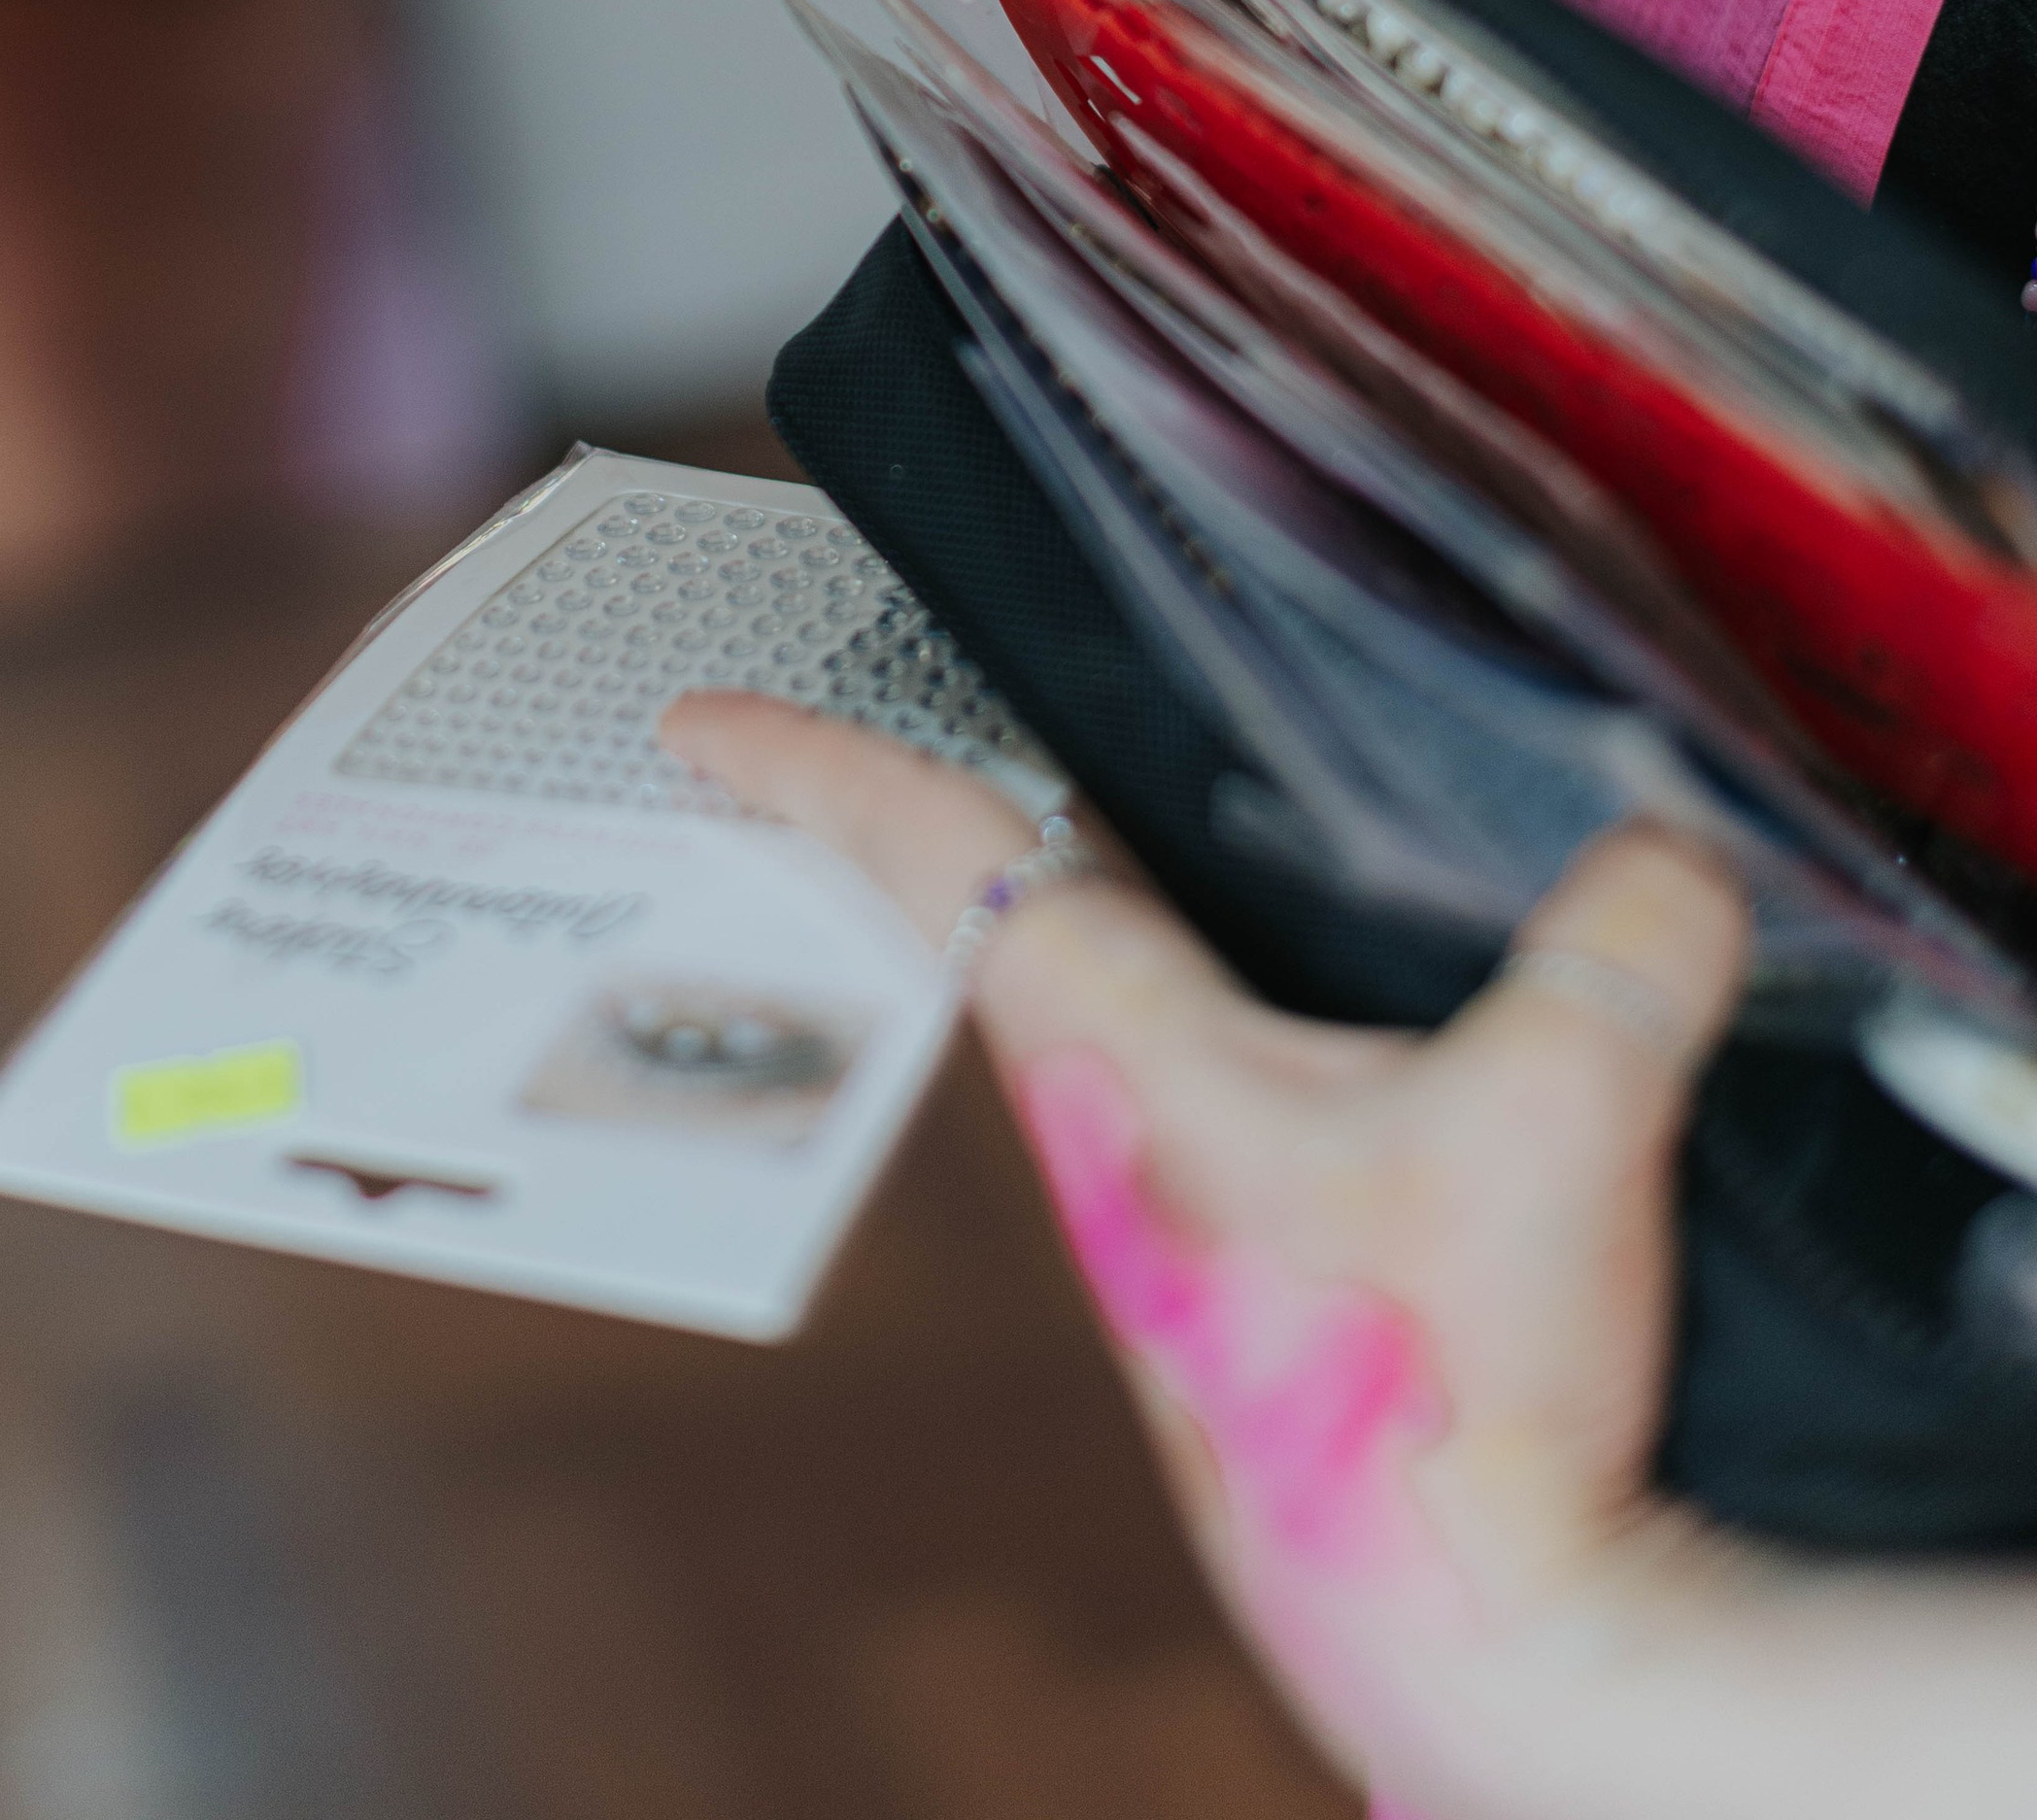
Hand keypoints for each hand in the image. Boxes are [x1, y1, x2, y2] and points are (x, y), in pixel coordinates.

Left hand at [662, 698, 2036, 1819]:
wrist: (1483, 1644)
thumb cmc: (1448, 1406)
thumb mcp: (1556, 1129)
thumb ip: (1619, 956)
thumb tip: (1673, 852)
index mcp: (1109, 1050)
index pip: (925, 855)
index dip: (808, 768)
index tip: (691, 720)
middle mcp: (1106, 1119)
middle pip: (960, 921)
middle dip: (876, 830)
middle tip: (793, 757)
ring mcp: (1168, 1204)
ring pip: (1064, 1008)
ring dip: (1018, 919)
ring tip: (993, 835)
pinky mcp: (1252, 1274)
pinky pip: (1171, 1086)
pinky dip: (1158, 1012)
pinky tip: (1244, 1025)